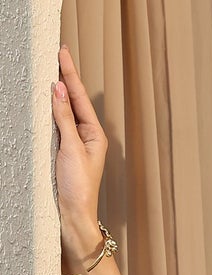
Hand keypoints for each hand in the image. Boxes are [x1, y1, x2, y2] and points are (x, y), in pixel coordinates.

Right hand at [51, 44, 107, 261]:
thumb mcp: (71, 149)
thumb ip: (64, 119)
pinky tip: (47, 97)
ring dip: (59, 90)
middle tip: (58, 52)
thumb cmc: (78, 190)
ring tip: (54, 67)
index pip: (79, 98)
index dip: (70, 74)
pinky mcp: (63, 151)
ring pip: (65, 110)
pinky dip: (52, 107)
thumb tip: (59, 90)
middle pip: (74, 100)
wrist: (72, 217)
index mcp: (95, 135)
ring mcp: (74, 143)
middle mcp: (86, 137)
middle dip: (66, 76)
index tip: (63, 52)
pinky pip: (57, 122)